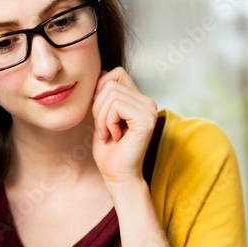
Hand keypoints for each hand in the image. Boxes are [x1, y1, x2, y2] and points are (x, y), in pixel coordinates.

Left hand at [90, 67, 157, 188]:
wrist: (117, 174)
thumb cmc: (109, 149)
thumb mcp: (102, 115)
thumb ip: (104, 95)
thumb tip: (102, 72)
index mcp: (139, 99)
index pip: (116, 73)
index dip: (100, 89)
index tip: (100, 114)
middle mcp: (148, 102)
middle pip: (110, 82)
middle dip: (98, 106)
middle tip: (103, 129)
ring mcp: (149, 110)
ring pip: (111, 93)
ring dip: (101, 116)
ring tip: (108, 133)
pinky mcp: (146, 119)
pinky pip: (117, 105)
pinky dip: (108, 121)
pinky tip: (115, 135)